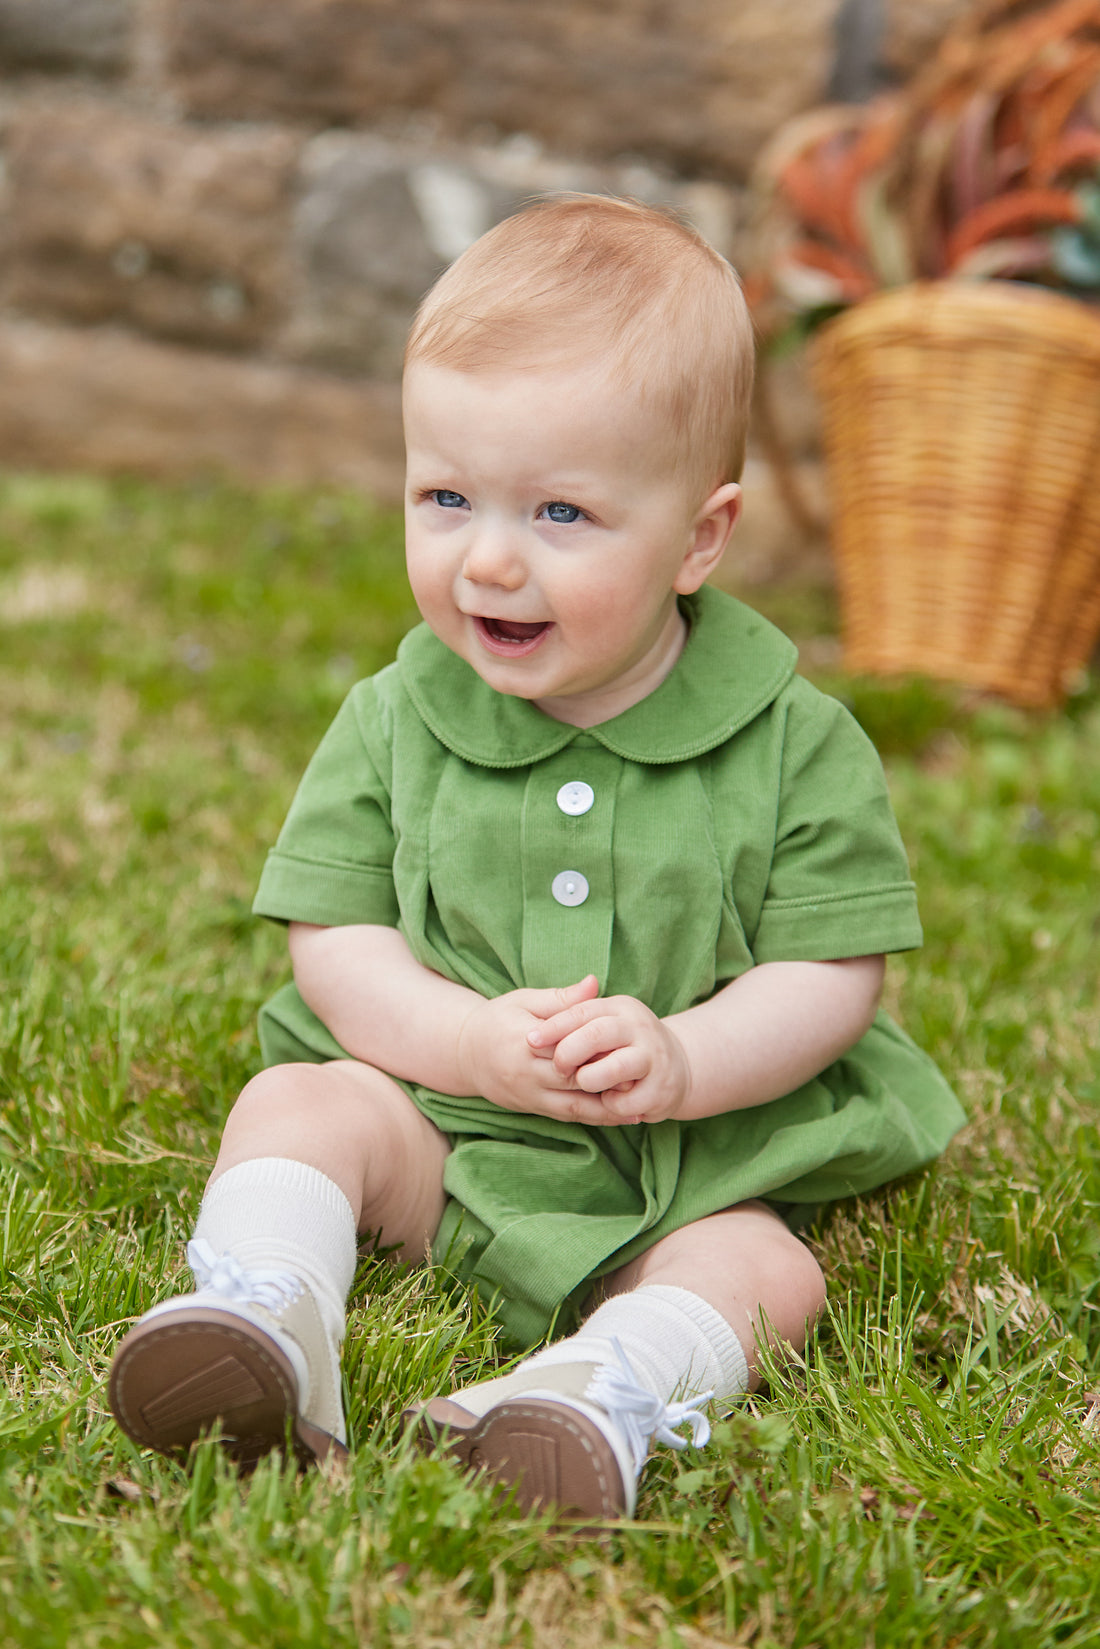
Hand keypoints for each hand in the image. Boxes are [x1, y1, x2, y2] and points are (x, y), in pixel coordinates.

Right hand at [456, 976, 640, 1124]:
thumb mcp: (524, 1000)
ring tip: (639, 1106)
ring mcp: (527, 1094)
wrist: (464, 1054)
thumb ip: (562, 999)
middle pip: (573, 1079)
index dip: (598, 1049)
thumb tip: (594, 983)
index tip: (629, 1047)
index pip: (568, 1046)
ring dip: (606, 1108)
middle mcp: (525, 1072)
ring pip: (573, 1106)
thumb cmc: (497, 1019)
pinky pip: (566, 1116)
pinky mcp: (531, 1108)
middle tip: (642, 1078)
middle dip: (607, 1081)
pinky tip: (620, 1115)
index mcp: (524, 1040)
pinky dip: (594, 1117)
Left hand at [526, 992, 692, 1123]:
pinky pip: (625, 1101)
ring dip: (590, 1079)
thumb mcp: (603, 1021)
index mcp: (621, 1007)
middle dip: (569, 1052)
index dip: (554, 1026)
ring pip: (614, 1067)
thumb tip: (543, 1020)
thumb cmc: (625, 1044)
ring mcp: (654, 1057)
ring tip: (585, 1082)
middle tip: (557, 1066)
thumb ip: (575, 1016)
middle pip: (597, 1034)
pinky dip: (610, 1105)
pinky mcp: (661, 1088)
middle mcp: (639, 1027)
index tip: (530, 1040)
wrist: (679, 1067)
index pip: (582, 1011)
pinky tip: (608, 1100)